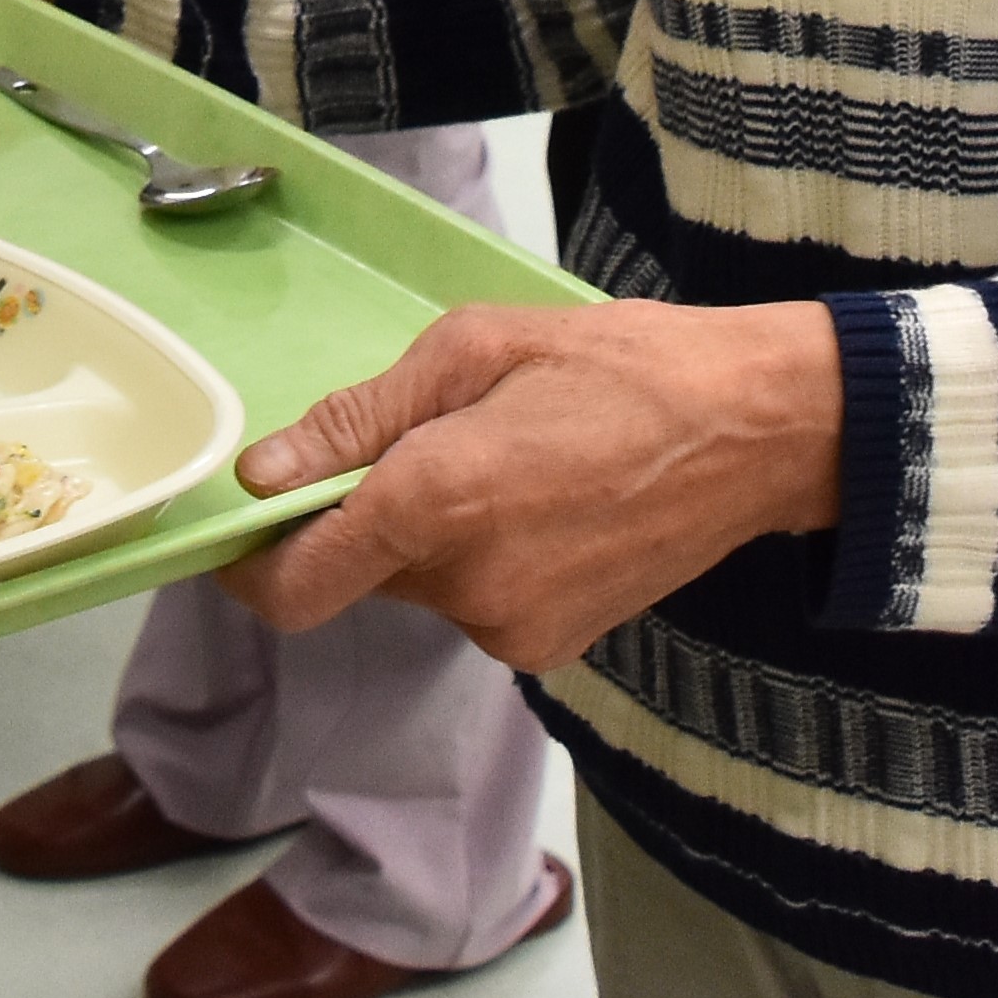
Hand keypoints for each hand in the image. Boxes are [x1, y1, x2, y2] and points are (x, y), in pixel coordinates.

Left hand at [213, 299, 844, 669]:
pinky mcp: (553, 647)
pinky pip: (474, 605)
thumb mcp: (471, 350)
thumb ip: (356, 420)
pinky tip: (540, 503)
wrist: (754, 432)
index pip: (293, 587)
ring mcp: (514, 629)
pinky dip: (479, 560)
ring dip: (428, 536)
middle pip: (356, 576)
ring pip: (418, 588)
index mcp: (436, 503)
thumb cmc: (615, 366)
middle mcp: (467, 587)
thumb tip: (263, 474)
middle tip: (428, 441)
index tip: (242, 529)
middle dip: (361, 519)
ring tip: (506, 461)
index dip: (247, 567)